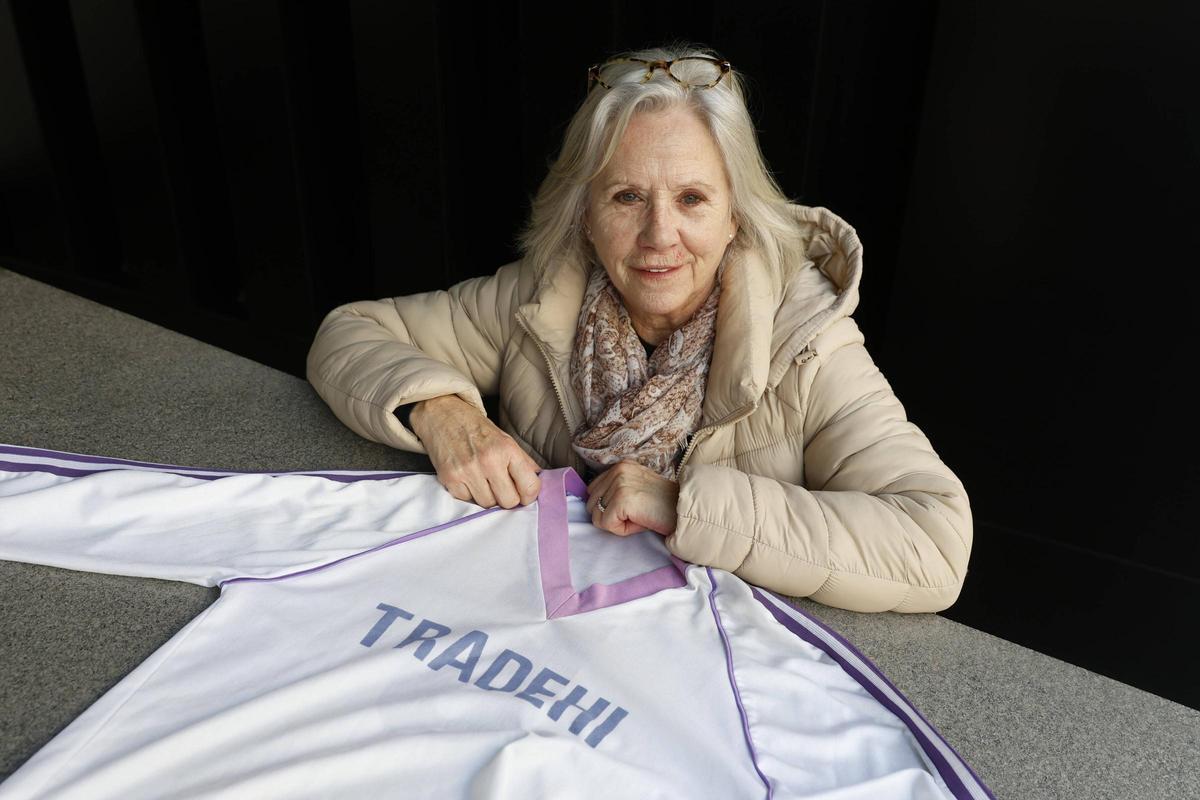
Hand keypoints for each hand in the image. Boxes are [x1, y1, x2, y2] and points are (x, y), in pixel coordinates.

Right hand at [410, 395, 540, 508]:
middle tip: (502, 487)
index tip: (524, 493)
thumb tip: (538, 481)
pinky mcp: (450, 480)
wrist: (442, 415)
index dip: (529, 495)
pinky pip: (467, 501)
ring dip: (488, 497)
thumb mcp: (506, 439)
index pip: (530, 487)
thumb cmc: (476, 428)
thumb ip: (523, 462)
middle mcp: (489, 461)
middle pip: (509, 502)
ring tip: (483, 480)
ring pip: (488, 505)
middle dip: (507, 498)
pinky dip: (469, 494)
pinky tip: (468, 479)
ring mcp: (467, 472)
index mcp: (507, 450)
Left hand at [585, 460, 678, 536]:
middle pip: (592, 504)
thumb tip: (592, 506)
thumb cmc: (663, 506)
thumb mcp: (636, 489)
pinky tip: (639, 521)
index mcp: (620, 466)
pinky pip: (605, 524)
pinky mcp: (622, 499)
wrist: (685, 511)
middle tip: (637, 514)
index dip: (609, 506)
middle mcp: (618, 470)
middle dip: (611, 516)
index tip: (631, 508)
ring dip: (617, 523)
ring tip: (639, 516)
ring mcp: (619, 483)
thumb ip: (614, 491)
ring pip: (596, 516)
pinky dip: (621, 530)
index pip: (593, 491)